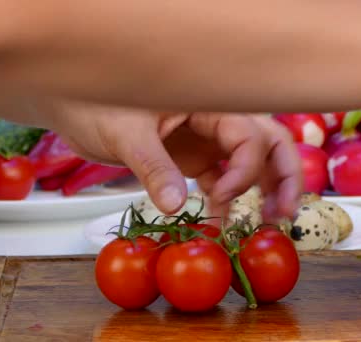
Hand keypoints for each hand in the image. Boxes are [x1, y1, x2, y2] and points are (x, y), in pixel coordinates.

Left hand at [47, 102, 301, 218]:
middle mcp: (217, 120)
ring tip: (270, 220)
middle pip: (271, 144)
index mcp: (208, 103)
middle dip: (286, 176)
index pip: (249, 134)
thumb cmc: (97, 102)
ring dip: (268, 190)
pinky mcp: (196, 158)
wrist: (75, 105)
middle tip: (284, 211)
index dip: (244, 168)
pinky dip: (228, 203)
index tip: (221, 195)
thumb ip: (153, 166)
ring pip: (255, 162)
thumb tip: (177, 205)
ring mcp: (209, 140)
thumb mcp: (125, 133)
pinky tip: (222, 225)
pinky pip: (223, 180)